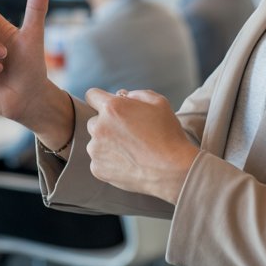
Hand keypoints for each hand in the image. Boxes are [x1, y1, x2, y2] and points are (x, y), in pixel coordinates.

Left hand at [85, 88, 198, 203]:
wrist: (173, 171)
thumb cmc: (168, 135)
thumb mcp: (158, 102)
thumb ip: (136, 94)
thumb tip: (122, 96)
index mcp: (112, 108)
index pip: (92, 95)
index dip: (102, 100)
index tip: (110, 109)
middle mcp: (98, 127)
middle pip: (94, 121)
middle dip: (107, 124)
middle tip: (128, 134)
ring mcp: (96, 150)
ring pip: (96, 142)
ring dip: (107, 144)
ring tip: (130, 151)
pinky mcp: (97, 169)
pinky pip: (99, 161)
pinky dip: (109, 162)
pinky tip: (128, 163)